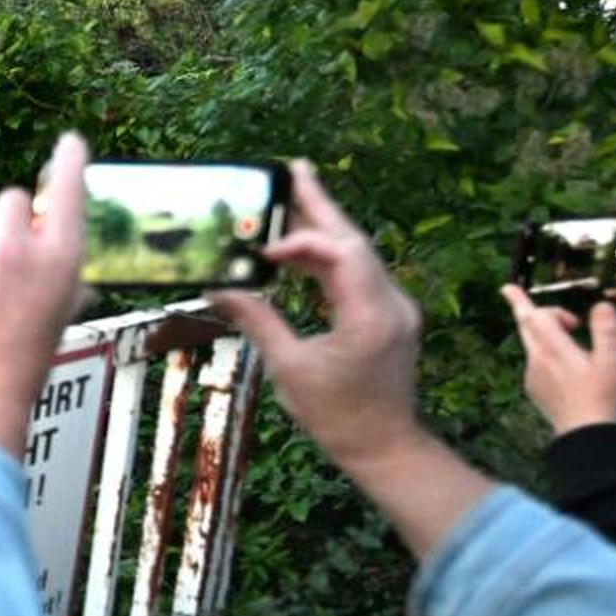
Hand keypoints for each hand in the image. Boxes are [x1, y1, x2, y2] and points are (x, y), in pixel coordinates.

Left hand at [0, 132, 90, 456]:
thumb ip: (67, 287)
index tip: (70, 141)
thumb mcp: (61, 320)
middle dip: (14, 220)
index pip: (67, 191)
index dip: (69, 162)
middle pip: (13, 201)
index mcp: (59, 260)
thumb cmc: (28, 364)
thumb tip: (77, 279)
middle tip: (12, 252)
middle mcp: (16, 250)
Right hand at [207, 160, 424, 468]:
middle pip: (355, 240)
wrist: (385, 446)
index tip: (263, 249)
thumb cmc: (336, 416)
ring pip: (360, 254)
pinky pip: (361, 273)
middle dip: (322, 205)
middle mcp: (391, 303)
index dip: (302, 240)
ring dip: (326, 228)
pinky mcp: (391, 315)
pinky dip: (331, 257)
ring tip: (294, 197)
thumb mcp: (289, 369)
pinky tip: (304, 248)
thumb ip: (258, 320)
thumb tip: (218, 288)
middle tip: (294, 169)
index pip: (341, 255)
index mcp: (369, 316)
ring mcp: (396, 307)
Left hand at [499, 287, 615, 434]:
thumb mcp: (612, 361)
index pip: (534, 317)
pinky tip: (569, 364)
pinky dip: (547, 353)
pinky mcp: (534, 388)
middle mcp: (537, 360)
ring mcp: (532, 375)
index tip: (508, 288)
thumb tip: (601, 305)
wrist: (585, 433)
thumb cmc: (602, 396)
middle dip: (521, 308)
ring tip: (574, 332)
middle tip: (509, 291)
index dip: (523, 301)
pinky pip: (536, 362)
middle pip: (526, 326)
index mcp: (554, 350)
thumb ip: (606, 330)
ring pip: (533, 344)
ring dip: (546, 332)